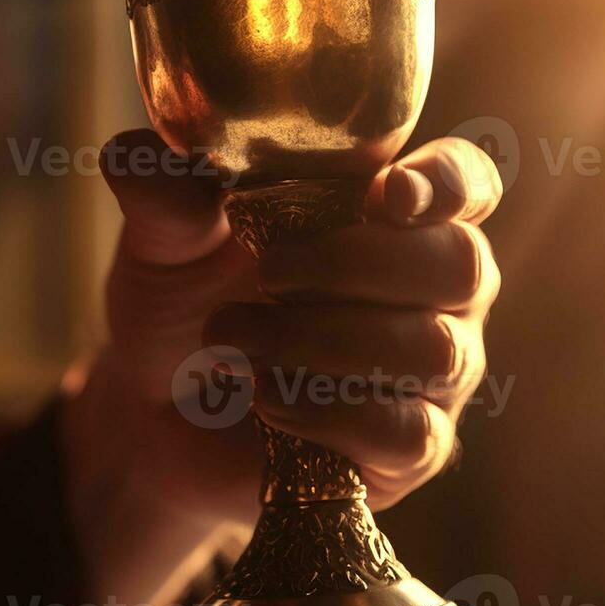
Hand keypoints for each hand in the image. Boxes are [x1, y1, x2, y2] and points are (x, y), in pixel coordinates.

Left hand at [59, 129, 502, 605]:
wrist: (158, 413)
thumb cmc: (187, 300)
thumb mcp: (164, 242)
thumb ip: (165, 197)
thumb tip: (136, 153)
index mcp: (396, 212)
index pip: (468, 182)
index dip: (446, 183)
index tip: (388, 192)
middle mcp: (437, 288)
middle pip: (459, 265)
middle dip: (356, 265)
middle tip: (265, 271)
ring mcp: (434, 373)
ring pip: (434, 351)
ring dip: (324, 340)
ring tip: (234, 337)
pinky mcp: (409, 451)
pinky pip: (408, 432)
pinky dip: (330, 410)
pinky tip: (266, 395)